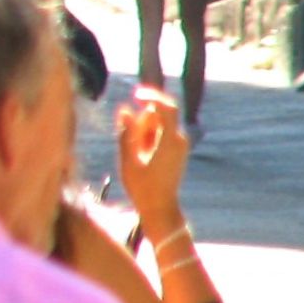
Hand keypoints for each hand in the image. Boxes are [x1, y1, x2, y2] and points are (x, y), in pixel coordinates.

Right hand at [116, 87, 188, 228]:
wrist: (160, 208)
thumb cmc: (143, 187)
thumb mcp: (128, 159)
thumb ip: (126, 132)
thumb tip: (124, 109)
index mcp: (170, 141)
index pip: (166, 107)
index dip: (151, 96)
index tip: (134, 94)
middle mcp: (179, 140)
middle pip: (158, 116)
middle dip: (141, 122)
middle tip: (131, 144)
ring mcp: (179, 145)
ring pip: (158, 125)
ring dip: (143, 132)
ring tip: (136, 154)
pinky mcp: (176, 150)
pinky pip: (160, 134)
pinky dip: (147, 138)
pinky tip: (141, 156)